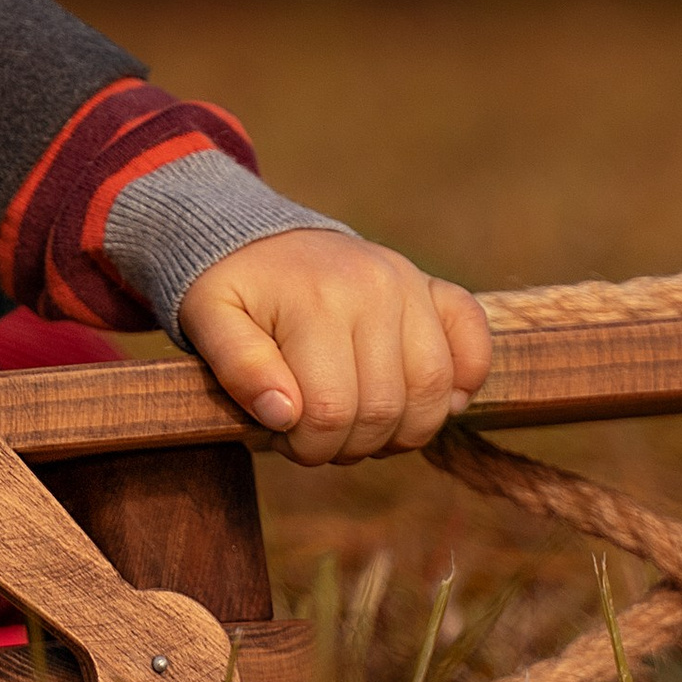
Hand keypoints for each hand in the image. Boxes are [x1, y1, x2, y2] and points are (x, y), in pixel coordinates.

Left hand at [175, 229, 491, 464]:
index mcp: (316, 300)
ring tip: (360, 426)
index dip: (309, 446)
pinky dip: (463, 381)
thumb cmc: (231, 288)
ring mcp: (411, 284)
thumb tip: (285, 414)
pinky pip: (473, 338)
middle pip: (385, 410)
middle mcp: (375, 287)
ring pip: (433, 391)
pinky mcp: (434, 288)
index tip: (284, 437)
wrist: (258, 235)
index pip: (332, 412)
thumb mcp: (208, 319)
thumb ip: (238, 367)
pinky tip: (428, 400)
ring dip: (401, 431)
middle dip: (348, 445)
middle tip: (317, 436)